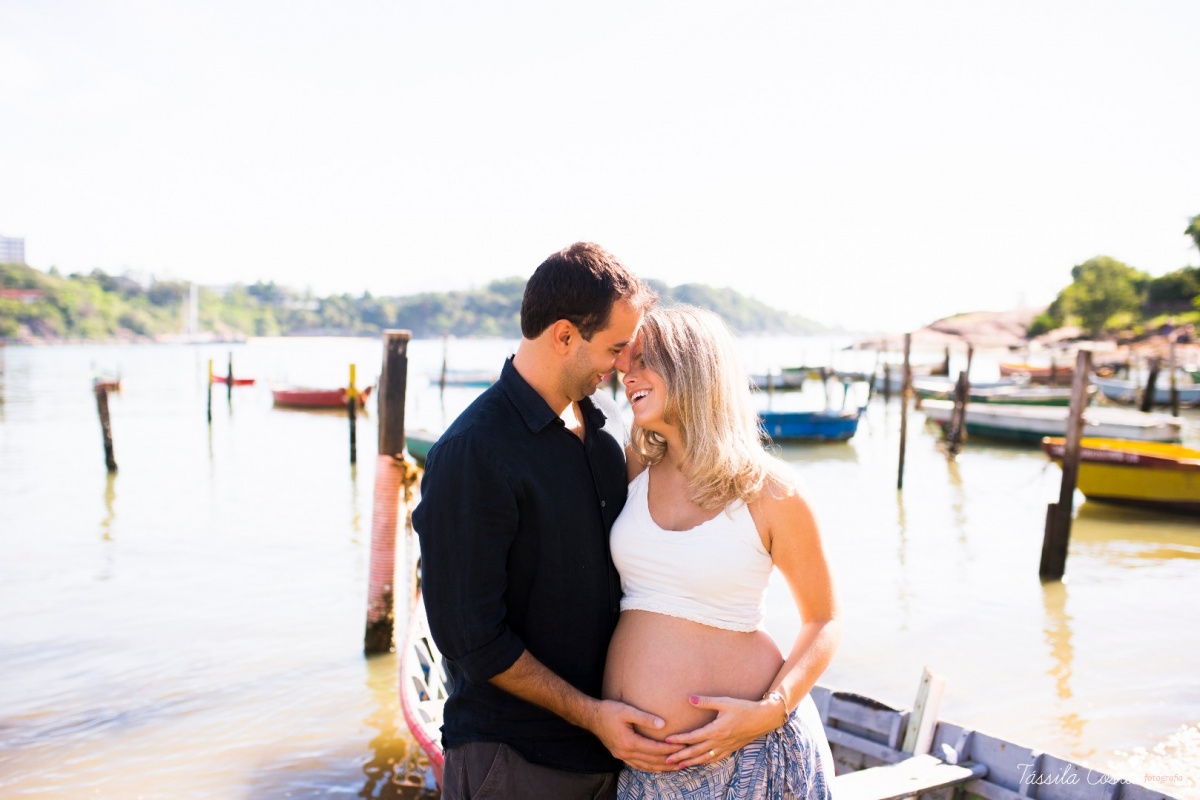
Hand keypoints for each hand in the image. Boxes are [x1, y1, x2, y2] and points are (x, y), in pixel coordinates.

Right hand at [588, 699, 681, 771]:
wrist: (591, 717)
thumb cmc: (608, 711)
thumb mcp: (626, 710)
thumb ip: (645, 718)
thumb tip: (663, 725)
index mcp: (629, 742)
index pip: (655, 749)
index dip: (670, 749)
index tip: (684, 746)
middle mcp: (626, 752)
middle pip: (652, 761)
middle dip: (670, 761)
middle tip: (686, 760)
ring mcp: (622, 755)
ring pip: (646, 766)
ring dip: (662, 767)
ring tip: (676, 767)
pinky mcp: (620, 755)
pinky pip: (637, 765)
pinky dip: (649, 768)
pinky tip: (657, 768)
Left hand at [663, 694, 780, 768]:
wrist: (763, 719)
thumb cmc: (743, 708)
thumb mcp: (724, 702)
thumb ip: (706, 702)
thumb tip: (689, 699)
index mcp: (716, 730)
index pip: (693, 737)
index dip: (679, 740)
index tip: (667, 741)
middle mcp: (719, 742)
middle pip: (696, 751)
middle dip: (680, 756)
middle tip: (666, 760)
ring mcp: (725, 747)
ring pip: (704, 758)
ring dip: (690, 762)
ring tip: (679, 765)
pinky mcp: (731, 749)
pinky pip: (715, 759)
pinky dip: (705, 762)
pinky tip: (699, 763)